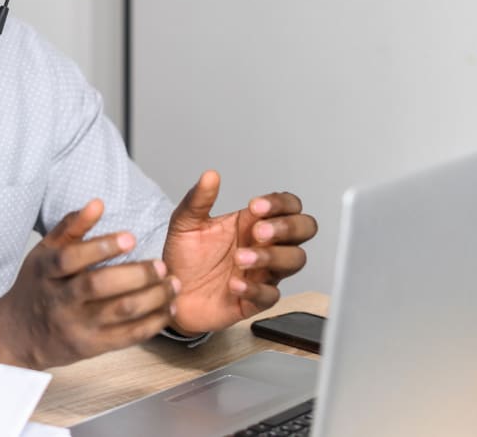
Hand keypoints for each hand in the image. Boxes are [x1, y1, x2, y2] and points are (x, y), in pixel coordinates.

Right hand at [0, 199, 179, 368]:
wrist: (19, 335)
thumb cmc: (37, 287)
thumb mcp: (44, 253)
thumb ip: (71, 227)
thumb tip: (98, 203)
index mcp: (46, 272)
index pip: (70, 258)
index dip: (100, 247)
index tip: (130, 237)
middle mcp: (60, 300)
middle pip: (98, 286)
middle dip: (136, 275)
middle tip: (161, 265)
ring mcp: (76, 326)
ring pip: (119, 312)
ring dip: (153, 298)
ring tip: (173, 284)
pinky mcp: (92, 347)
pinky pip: (127, 336)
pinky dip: (152, 322)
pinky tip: (167, 309)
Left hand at [162, 171, 316, 334]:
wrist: (171, 293)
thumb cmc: (184, 258)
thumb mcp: (185, 223)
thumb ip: (198, 200)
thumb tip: (210, 176)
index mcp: (252, 222)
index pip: (288, 205)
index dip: (280, 204)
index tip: (255, 206)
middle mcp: (264, 245)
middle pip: (304, 229)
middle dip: (288, 227)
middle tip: (258, 232)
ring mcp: (263, 272)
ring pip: (295, 260)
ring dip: (272, 256)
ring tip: (240, 258)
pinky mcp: (255, 300)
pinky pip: (271, 295)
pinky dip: (255, 289)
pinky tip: (234, 284)